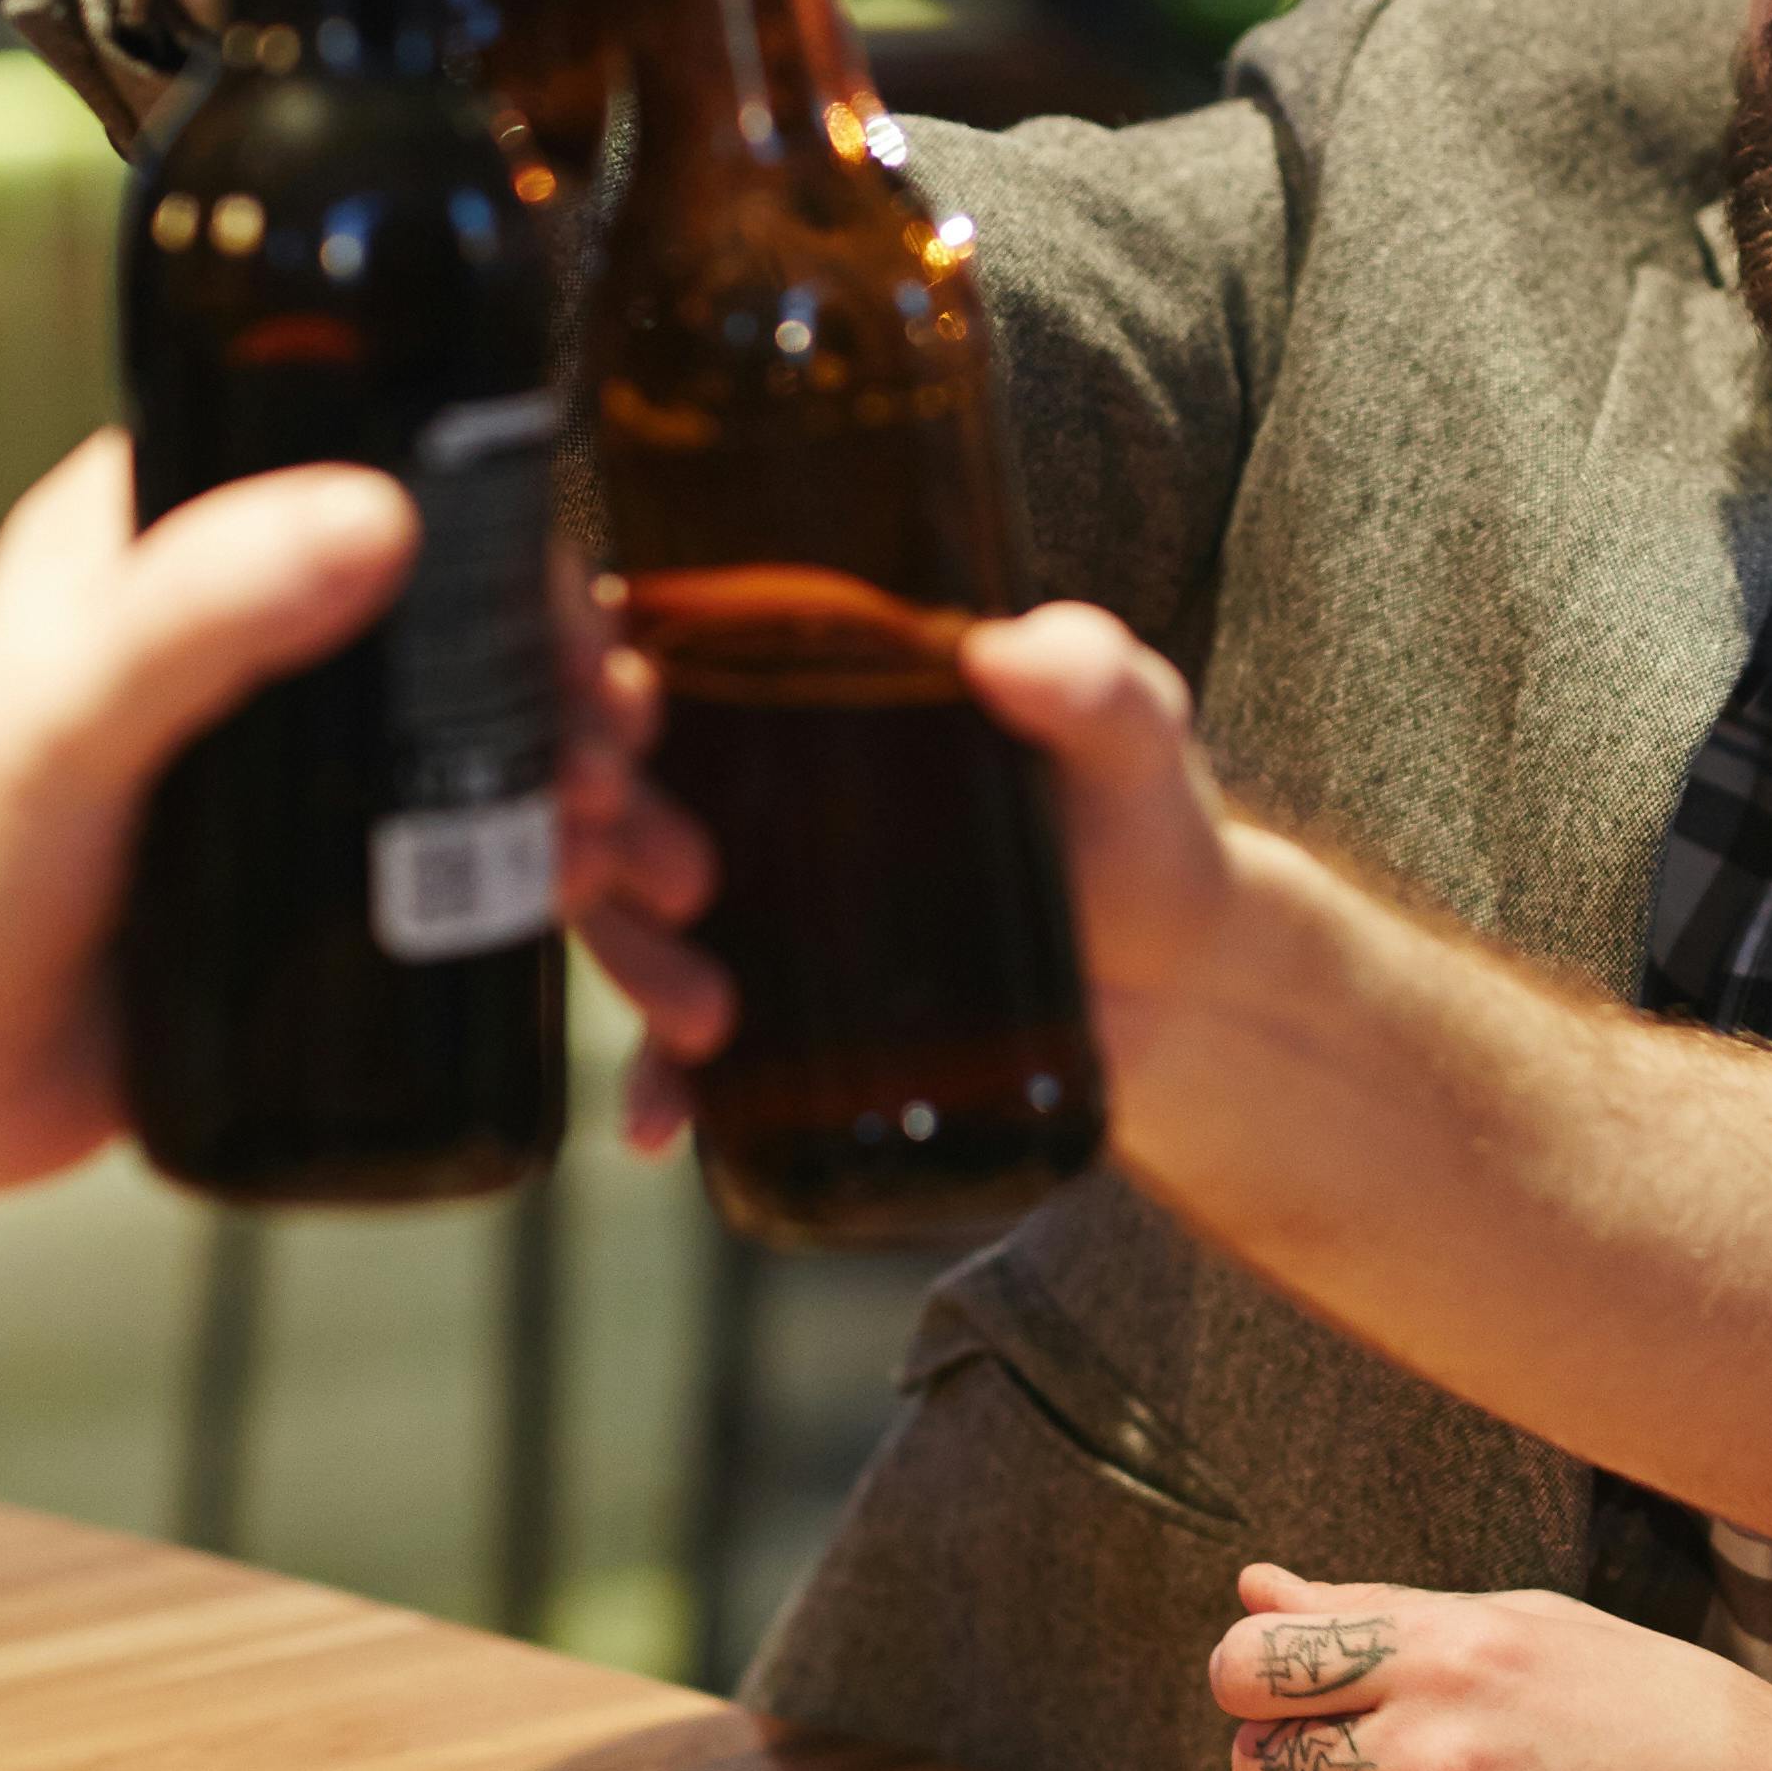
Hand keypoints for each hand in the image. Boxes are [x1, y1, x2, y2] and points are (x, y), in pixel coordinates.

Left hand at [0, 437, 663, 1218]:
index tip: (585, 641)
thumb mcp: (57, 724)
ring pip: (499, 767)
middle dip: (587, 708)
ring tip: (654, 884)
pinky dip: (574, 932)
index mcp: (177, 538)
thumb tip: (382, 521)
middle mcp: (249, 637)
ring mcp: (293, 774)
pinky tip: (646, 988)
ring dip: (605, 819)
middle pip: (476, 637)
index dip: (516, 554)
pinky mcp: (319, 895)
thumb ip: (199, 612)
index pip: (392, 487)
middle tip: (615, 782)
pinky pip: (478, 889)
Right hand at [568, 597, 1241, 1156]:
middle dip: (604, 831)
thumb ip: (1092, 678)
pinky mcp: (769, 1013)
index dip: (592, 671)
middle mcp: (745, 783)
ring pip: (623, 914)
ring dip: (631, 961)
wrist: (1178, 977)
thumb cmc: (1136, 818)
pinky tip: (660, 1123)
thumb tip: (1006, 653)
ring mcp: (747, 903)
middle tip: (686, 880)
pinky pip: (676, 1048)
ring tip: (705, 1018)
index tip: (626, 708)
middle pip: (607, 789)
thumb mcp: (1127, 730)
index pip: (646, 648)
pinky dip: (656, 1084)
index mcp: (797, 680)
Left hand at [1205, 1562, 1771, 1770]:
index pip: (1245, 1662)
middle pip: (1252, 1760)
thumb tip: (1253, 1590)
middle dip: (1304, 1756)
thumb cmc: (1666, 1717)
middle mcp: (1429, 1756)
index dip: (1260, 1676)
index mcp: (1450, 1651)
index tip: (1300, 1689)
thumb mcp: (1533, 1626)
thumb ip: (1379, 1613)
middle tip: (1399, 1758)